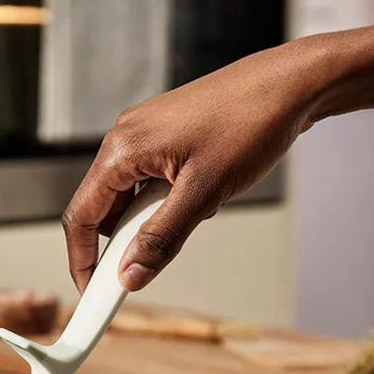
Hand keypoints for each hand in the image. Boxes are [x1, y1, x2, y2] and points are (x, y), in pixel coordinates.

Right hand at [62, 42, 320, 292]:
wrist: (292, 83)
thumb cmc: (252, 121)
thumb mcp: (203, 194)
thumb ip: (161, 239)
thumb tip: (131, 275)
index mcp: (122, 149)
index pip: (81, 217)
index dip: (82, 260)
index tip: (92, 290)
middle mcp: (125, 138)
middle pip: (101, 208)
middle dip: (122, 240)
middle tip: (148, 262)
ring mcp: (144, 134)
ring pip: (127, 196)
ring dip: (148, 219)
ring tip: (192, 213)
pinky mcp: (163, 135)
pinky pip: (147, 180)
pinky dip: (163, 200)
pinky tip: (198, 196)